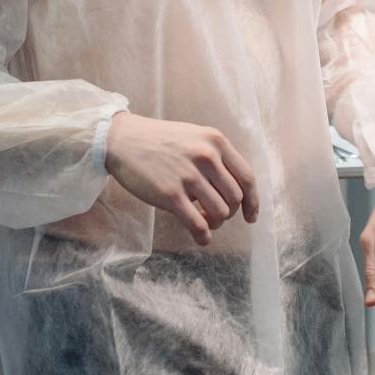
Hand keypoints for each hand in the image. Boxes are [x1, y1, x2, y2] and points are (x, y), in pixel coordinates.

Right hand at [104, 112, 259, 246]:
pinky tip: (201, 237)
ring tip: (205, 222)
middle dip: (229, 213)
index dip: (252, 201)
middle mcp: (206, 157)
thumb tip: (235, 189)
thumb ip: (215, 157)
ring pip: (220, 212)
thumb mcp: (194, 137)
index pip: (247, 177)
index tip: (251, 215)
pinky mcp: (170, 194)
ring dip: (215, 224)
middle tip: (217, 216)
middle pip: (235, 198)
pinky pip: (197, 224)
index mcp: (215, 141)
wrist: (122, 139)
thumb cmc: (159, 140)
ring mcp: (188, 176)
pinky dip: (203, 236)